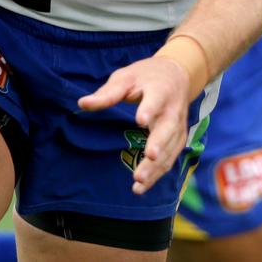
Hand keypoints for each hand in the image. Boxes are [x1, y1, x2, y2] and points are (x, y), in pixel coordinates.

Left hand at [78, 53, 189, 194]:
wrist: (176, 75)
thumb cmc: (145, 76)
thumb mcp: (125, 77)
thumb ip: (107, 93)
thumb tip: (82, 104)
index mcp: (159, 90)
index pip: (155, 100)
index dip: (149, 110)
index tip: (140, 120)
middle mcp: (172, 110)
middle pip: (167, 129)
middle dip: (158, 145)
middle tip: (147, 159)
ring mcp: (178, 126)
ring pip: (170, 149)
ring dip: (156, 167)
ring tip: (139, 181)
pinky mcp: (179, 138)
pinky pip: (171, 158)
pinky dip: (158, 174)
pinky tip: (142, 186)